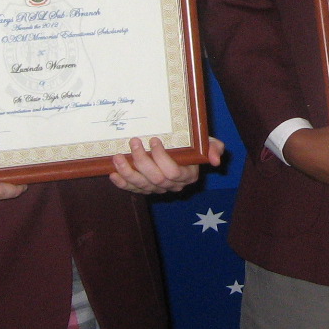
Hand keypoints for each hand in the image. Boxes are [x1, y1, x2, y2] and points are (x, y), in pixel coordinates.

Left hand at [109, 135, 224, 193]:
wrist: (184, 153)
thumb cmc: (195, 146)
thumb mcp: (208, 143)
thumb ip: (214, 148)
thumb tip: (215, 160)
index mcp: (188, 175)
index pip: (173, 171)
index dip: (161, 158)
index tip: (154, 139)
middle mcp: (172, 185)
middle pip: (155, 178)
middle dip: (142, 160)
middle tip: (134, 142)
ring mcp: (157, 189)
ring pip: (141, 185)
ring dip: (127, 171)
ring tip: (118, 156)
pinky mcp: (145, 189)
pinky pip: (132, 189)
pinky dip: (121, 182)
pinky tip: (113, 172)